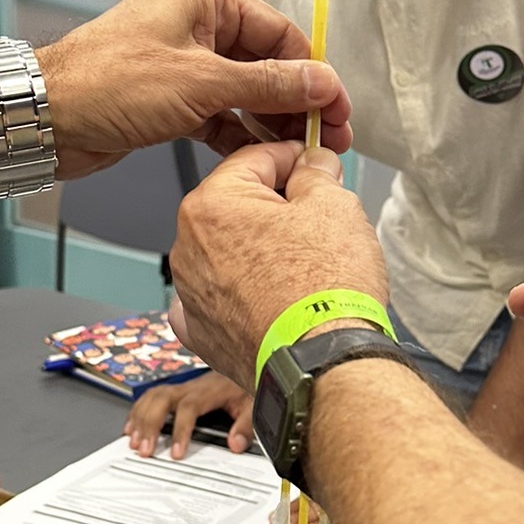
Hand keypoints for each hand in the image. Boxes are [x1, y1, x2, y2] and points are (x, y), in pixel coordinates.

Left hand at [39, 0, 353, 179]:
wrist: (45, 118)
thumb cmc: (105, 82)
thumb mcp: (202, 82)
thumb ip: (268, 85)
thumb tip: (320, 83)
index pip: (279, 33)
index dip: (313, 73)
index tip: (337, 107)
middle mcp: (195, 25)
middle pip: (266, 65)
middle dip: (298, 102)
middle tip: (328, 137)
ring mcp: (183, 65)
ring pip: (245, 94)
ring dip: (273, 123)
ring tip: (305, 153)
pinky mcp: (171, 101)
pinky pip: (220, 116)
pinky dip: (241, 135)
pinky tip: (263, 155)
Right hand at [126, 372, 253, 456]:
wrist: (243, 365)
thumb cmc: (244, 387)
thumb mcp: (252, 405)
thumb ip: (246, 426)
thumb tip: (235, 444)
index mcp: (209, 391)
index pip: (189, 408)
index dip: (180, 430)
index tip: (175, 452)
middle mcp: (191, 387)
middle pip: (162, 399)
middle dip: (149, 425)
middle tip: (144, 449)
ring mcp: (181, 388)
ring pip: (153, 396)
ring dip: (140, 419)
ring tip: (134, 441)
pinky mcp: (176, 391)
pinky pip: (151, 397)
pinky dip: (138, 412)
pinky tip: (131, 428)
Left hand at [170, 142, 386, 388]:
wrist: (323, 365)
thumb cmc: (326, 290)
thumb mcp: (335, 206)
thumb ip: (316, 173)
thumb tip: (312, 164)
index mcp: (212, 205)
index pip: (255, 159)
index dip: (294, 157)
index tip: (314, 166)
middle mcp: (188, 248)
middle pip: (237, 208)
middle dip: (276, 209)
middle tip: (318, 222)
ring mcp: (191, 294)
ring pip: (229, 253)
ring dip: (260, 252)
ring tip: (304, 268)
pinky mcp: (202, 333)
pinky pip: (220, 299)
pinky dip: (243, 295)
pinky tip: (274, 298)